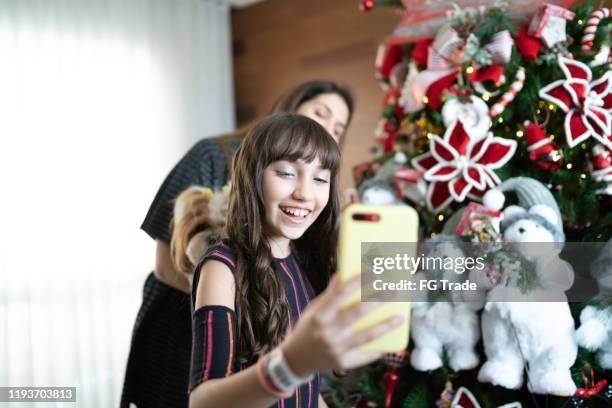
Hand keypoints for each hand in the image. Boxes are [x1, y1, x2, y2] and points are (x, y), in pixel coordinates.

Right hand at [281, 274, 404, 376]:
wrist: (297, 359)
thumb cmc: (308, 328)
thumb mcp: (313, 309)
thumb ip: (329, 294)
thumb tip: (342, 274)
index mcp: (320, 315)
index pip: (340, 294)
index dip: (358, 282)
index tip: (373, 272)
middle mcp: (328, 332)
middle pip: (357, 313)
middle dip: (377, 300)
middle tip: (392, 290)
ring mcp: (337, 349)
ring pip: (366, 336)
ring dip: (386, 326)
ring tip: (400, 317)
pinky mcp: (344, 363)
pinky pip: (366, 355)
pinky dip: (379, 348)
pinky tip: (392, 342)